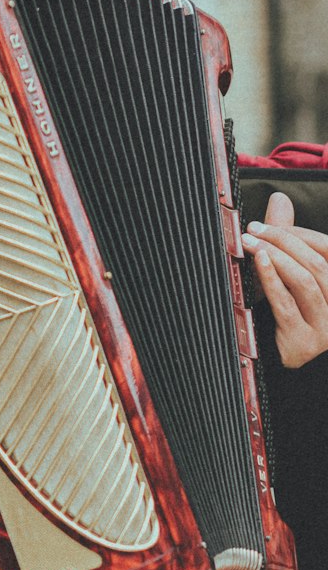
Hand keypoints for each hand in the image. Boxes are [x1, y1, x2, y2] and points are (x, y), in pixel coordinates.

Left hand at [242, 191, 327, 367]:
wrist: (280, 371)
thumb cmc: (284, 314)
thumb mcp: (288, 274)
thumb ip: (288, 238)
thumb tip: (279, 198)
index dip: (300, 234)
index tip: (268, 224)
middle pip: (317, 264)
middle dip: (284, 241)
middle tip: (253, 229)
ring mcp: (326, 327)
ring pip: (306, 281)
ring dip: (275, 257)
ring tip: (250, 242)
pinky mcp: (304, 343)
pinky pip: (287, 304)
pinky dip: (272, 279)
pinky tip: (258, 262)